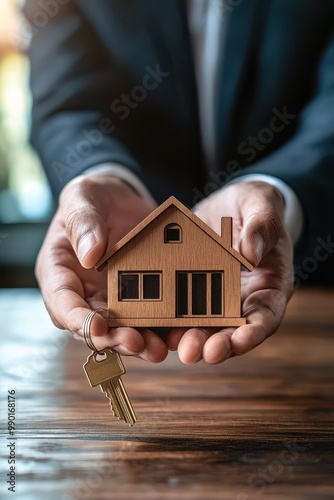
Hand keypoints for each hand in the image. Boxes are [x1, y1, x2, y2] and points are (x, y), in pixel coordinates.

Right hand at [36, 173, 167, 361]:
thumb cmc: (93, 197)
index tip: (97, 326)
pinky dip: (156, 329)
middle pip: (91, 326)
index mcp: (59, 271)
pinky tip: (173, 333)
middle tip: (136, 343)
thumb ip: (83, 222)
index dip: (77, 319)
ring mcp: (108, 298)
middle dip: (112, 338)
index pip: (62, 302)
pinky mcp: (134, 298)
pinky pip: (143, 317)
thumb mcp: (82, 198)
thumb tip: (90, 255)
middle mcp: (81, 292)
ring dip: (136, 342)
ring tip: (157, 348)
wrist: (120, 199)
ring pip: (118, 329)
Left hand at [166, 181, 293, 363]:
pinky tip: (153, 323)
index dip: (254, 333)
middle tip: (195, 352)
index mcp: (269, 285)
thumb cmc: (253, 207)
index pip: (266, 316)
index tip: (241, 341)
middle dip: (214, 344)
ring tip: (173, 344)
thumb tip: (251, 252)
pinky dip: (169, 318)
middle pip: (231, 331)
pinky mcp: (191, 291)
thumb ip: (262, 226)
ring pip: (204, 327)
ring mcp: (216, 298)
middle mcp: (243, 300)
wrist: (228, 206)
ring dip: (189, 339)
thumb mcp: (262, 207)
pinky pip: (179, 308)